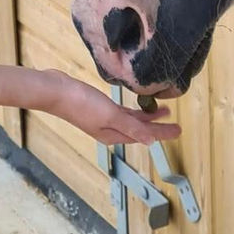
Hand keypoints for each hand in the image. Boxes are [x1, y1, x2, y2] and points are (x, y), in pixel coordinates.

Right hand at [43, 71, 181, 145]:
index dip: (162, 132)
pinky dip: (132, 111)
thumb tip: (151, 142)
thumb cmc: (80, 103)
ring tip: (162, 111)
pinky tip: (137, 106)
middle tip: (175, 123)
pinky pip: (121, 112)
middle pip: (139, 129)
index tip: (178, 130)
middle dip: (157, 126)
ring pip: (131, 121)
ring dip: (146, 117)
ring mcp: (103, 119)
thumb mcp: (110, 115)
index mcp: (113, 135)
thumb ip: (131, 127)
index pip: (144, 135)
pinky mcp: (97, 107)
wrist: (55, 91)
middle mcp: (109, 129)